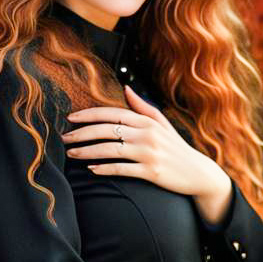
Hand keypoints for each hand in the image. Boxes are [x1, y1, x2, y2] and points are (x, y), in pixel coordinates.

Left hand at [62, 85, 230, 208]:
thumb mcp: (162, 124)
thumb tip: (125, 88)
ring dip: (87, 152)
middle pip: (106, 130)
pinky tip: (91, 169)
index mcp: (147, 121)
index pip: (112, 113)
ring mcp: (149, 153)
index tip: (71, 118)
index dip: (89, 114)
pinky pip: (122, 169)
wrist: (198, 173)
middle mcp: (147, 134)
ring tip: (72, 154)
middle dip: (82, 133)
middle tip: (64, 138)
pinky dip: (104, 169)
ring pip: (110, 150)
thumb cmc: (176, 148)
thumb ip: (142, 107)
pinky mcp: (151, 172)